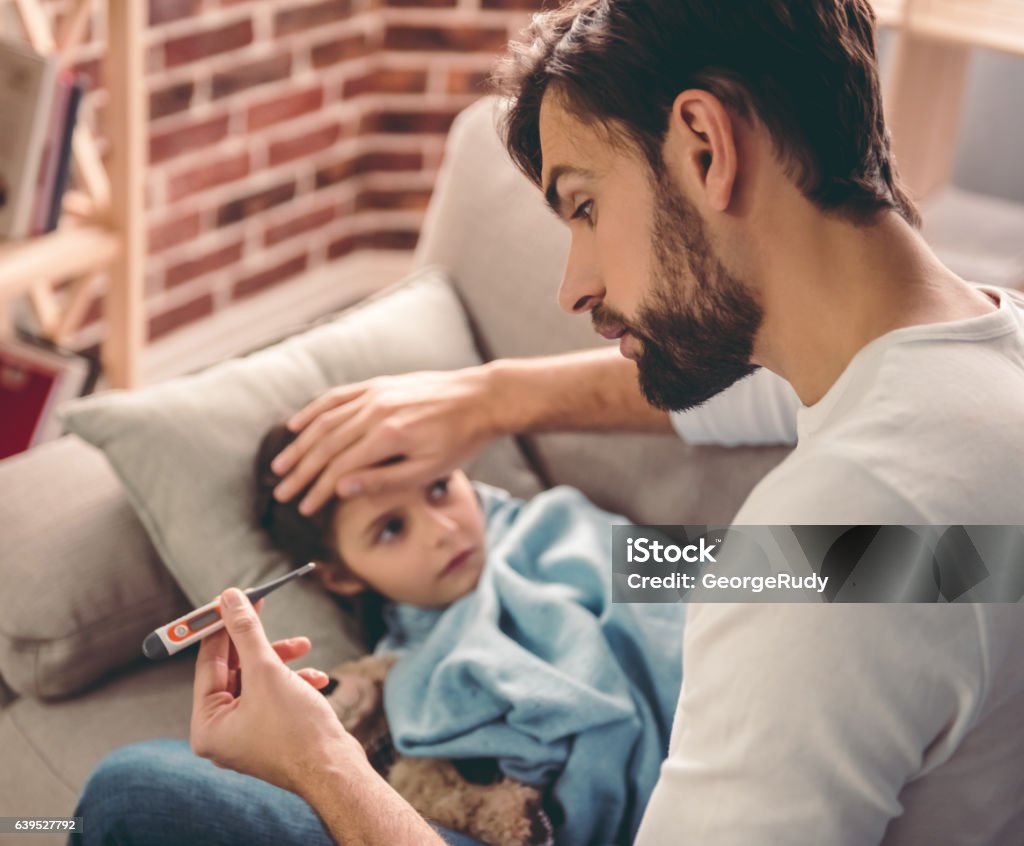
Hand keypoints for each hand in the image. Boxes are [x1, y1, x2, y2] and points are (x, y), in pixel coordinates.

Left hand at [190, 589, 366, 794]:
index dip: (220, 628)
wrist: (336, 770)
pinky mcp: (274, 733)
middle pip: (234, 670)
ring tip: (305, 647)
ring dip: (282, 660)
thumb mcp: (267, 671)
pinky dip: (294, 681)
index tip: (233, 599)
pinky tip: (317, 678)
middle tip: (264, 607)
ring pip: (259, 680)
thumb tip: (230, 599)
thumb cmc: (296, 730)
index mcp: (207, 725)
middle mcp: (223, 733)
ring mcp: (249, 734)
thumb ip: (245, 632)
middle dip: (259, 643)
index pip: (208, 664)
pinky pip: (276, 696)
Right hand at [271, 367, 497, 514]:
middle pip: (326, 445)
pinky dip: (314, 411)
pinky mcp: (377, 385)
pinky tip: (297, 425)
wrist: (481, 398)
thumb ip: (383, 481)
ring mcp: (375, 395)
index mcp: (389, 436)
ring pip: (325, 421)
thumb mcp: (428, 471)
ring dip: (300, 445)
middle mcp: (375, 411)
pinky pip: (337, 397)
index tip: (304, 508)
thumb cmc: (459, 440)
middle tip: (282, 492)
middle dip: (301, 471)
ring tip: (281, 466)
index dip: (318, 490)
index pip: (340, 467)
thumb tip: (341, 489)